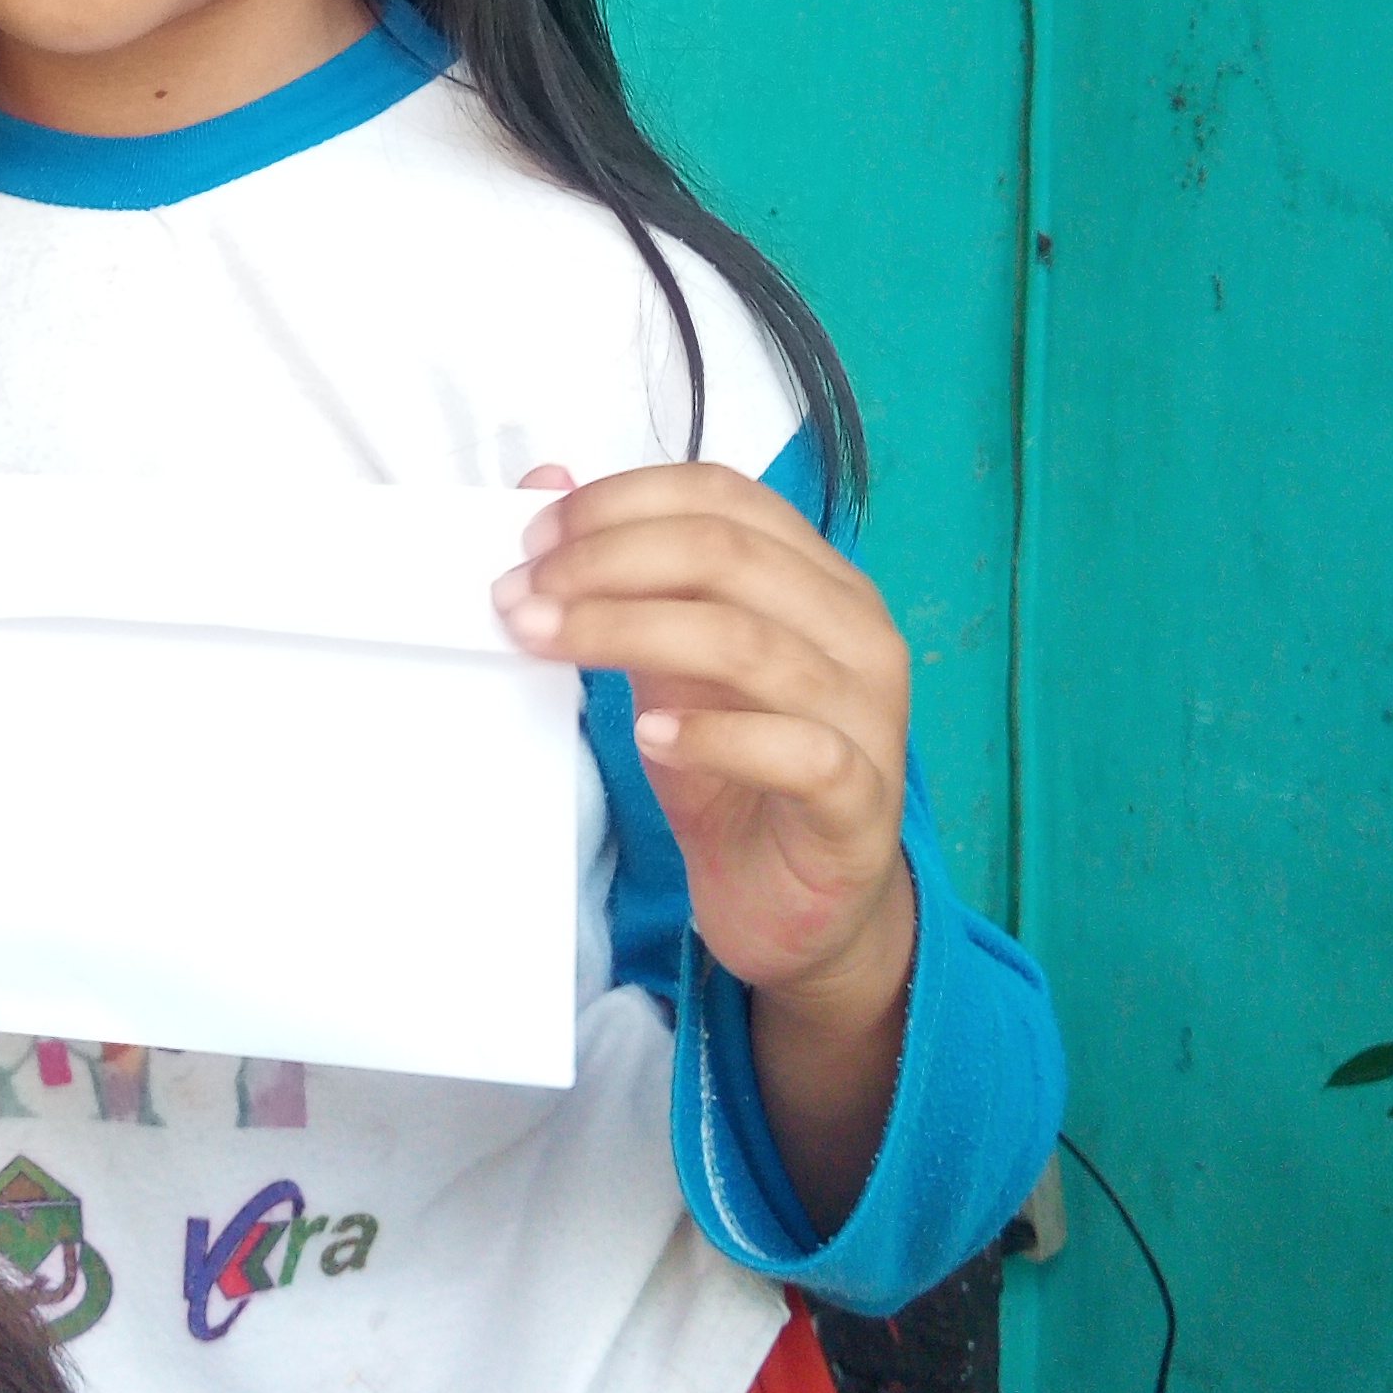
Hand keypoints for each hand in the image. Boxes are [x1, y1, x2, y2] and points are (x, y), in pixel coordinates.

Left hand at [493, 460, 915, 1222]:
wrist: (797, 906)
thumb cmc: (738, 777)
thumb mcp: (669, 670)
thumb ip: (622, 583)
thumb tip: (546, 487)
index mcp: (816, 579)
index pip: (723, 496)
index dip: (621, 503)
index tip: (536, 536)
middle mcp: (854, 631)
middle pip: (727, 556)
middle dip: (606, 563)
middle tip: (524, 594)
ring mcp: (868, 714)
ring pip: (749, 643)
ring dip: (629, 633)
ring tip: (548, 643)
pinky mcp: (860, 798)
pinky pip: (797, 750)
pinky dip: (714, 736)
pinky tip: (650, 736)